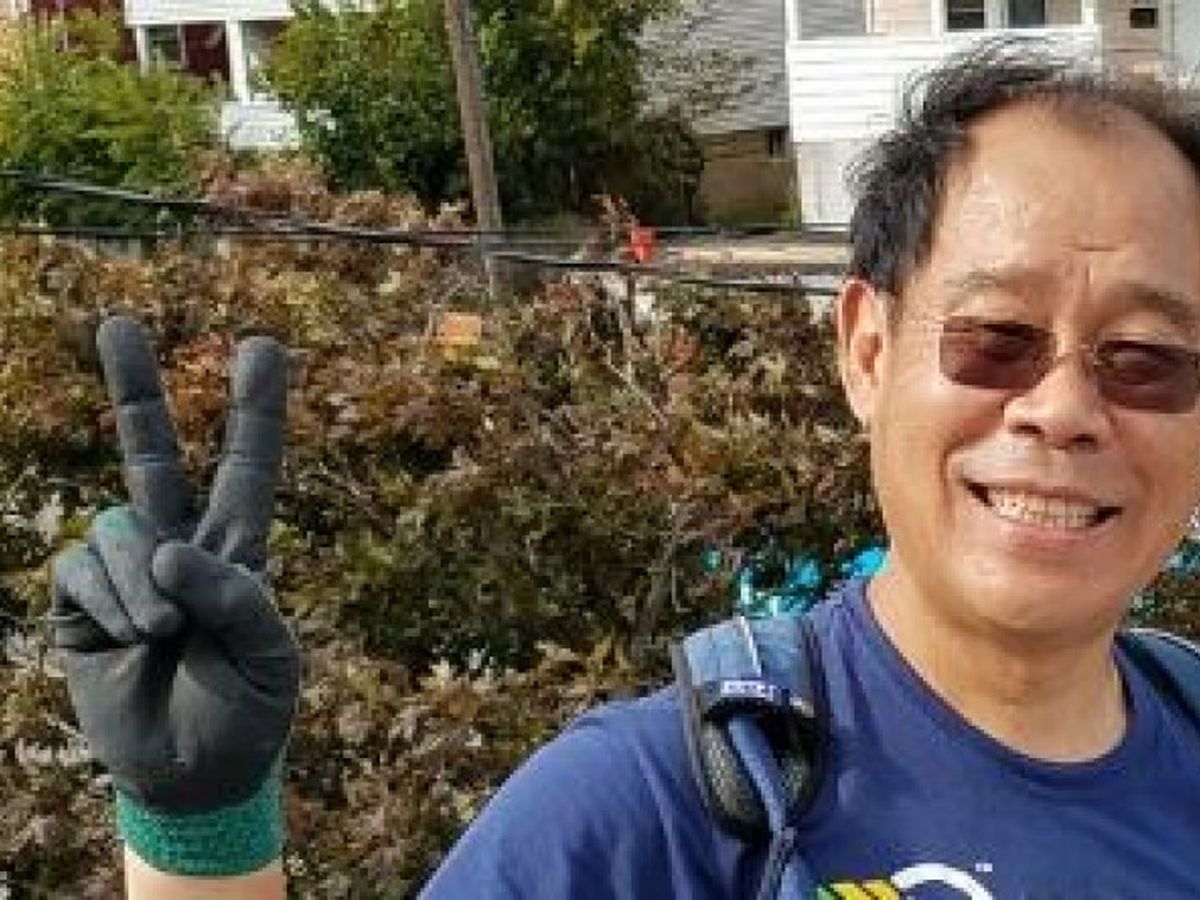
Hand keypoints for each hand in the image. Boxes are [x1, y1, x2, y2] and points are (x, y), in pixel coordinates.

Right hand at [50, 317, 297, 818]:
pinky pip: (79, 569)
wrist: (193, 774)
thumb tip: (166, 548)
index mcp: (237, 550)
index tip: (260, 345)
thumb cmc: (246, 712)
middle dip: (135, 389)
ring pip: (114, 527)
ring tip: (162, 637)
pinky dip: (106, 603)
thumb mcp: (270, 658)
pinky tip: (126, 639)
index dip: (254, 409)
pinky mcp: (80, 603)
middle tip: (118, 320)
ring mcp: (125, 572)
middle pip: (150, 455)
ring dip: (138, 583)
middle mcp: (177, 546)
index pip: (247, 466)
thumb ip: (235, 598)